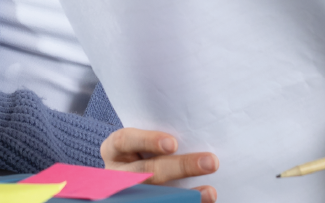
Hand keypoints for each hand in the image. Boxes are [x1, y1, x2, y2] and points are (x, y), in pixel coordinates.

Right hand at [101, 127, 217, 202]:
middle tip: (210, 162)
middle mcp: (118, 174)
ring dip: (188, 194)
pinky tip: (204, 199)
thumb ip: (158, 138)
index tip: (173, 143)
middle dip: (181, 167)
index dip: (147, 141)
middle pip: (146, 172)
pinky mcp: (142, 202)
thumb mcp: (139, 141)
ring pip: (155, 195)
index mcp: (114, 150)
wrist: (135, 174)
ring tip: (211, 191)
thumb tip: (196, 129)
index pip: (124, 141)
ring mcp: (128, 194)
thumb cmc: (143, 150)